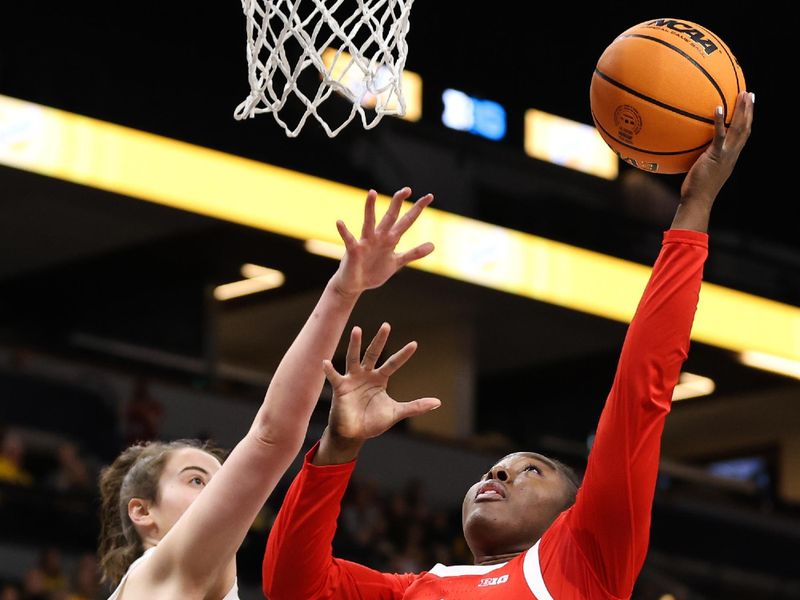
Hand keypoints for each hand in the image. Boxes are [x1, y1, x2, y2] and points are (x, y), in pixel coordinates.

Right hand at [323, 323, 440, 442]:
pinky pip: (334, 376)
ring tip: (357, 329)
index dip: (403, 355)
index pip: (393, 363)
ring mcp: (352, 379)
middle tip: (386, 325)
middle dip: (380, 340)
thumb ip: (415, 406)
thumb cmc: (372, 422)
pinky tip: (325, 362)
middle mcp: (366, 375)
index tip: (414, 344)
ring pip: (354, 358)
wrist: (353, 435)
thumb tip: (438, 402)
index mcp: (380, 379)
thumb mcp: (396, 413)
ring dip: (355, 344)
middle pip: (373, 353)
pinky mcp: (340, 388)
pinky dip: (330, 370)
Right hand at [331, 188, 434, 297]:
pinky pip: (348, 240)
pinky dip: (344, 231)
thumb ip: (413, 253)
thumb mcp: (397, 262)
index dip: (417, 209)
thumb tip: (433, 245)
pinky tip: (340, 222)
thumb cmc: (374, 271)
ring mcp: (366, 242)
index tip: (429, 196)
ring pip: (369, 222)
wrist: (355, 285)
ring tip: (372, 193)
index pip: (406, 221)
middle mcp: (379, 237)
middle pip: (390, 217)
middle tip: (407, 189)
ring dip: (370, 208)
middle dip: (398, 203)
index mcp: (390, 239)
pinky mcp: (353, 251)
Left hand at [680, 91, 753, 204]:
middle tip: (750, 93)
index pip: (743, 135)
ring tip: (742, 94)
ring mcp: (726, 154)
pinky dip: (720, 121)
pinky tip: (718, 108)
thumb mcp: (704, 170)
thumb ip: (704, 158)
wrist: (698, 200)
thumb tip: (695, 151)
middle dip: (749, 110)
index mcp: (731, 156)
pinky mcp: (716, 156)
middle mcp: (733, 154)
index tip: (749, 106)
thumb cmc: (697, 188)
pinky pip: (719, 136)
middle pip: (746, 128)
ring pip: (739, 128)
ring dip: (742, 110)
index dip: (748, 120)